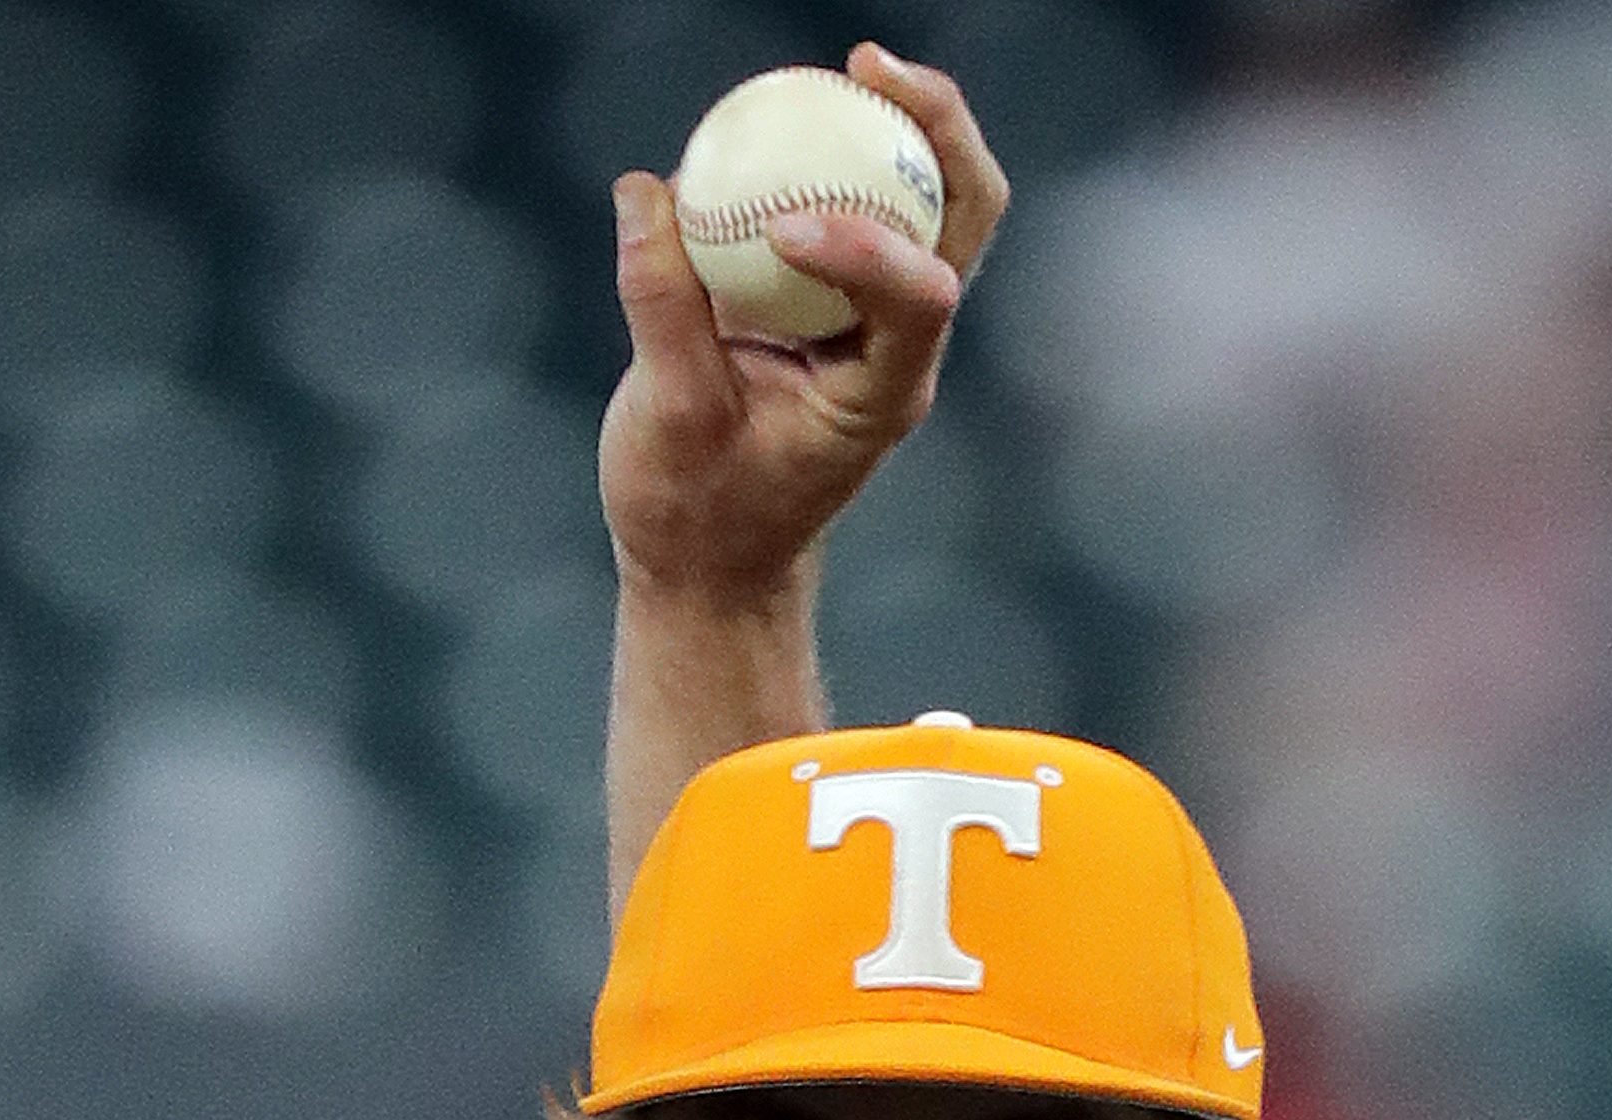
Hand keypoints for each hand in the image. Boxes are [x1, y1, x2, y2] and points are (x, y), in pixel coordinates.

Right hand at [599, 42, 1010, 612]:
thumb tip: (648, 192)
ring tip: (855, 65)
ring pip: (928, 205)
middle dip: (941, 134)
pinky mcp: (837, 306)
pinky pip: (857, 211)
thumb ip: (662, 306)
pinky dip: (835, 156)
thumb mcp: (668, 418)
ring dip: (904, 126)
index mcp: (883, 395)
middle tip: (874, 67)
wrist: (712, 561)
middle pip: (962, 221)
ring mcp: (878, 324)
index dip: (867, 245)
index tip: (780, 228)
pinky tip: (790, 111)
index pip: (918, 299)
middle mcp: (902, 349)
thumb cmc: (695, 510)